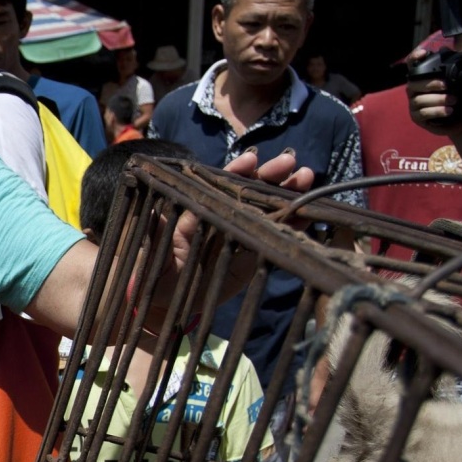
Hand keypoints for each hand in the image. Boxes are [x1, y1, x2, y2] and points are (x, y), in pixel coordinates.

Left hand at [164, 149, 314, 305]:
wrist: (166, 301)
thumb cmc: (155, 272)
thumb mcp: (151, 252)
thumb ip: (155, 233)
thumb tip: (152, 215)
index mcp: (199, 207)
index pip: (219, 183)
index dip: (236, 170)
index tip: (250, 160)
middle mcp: (223, 215)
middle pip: (249, 189)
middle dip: (269, 174)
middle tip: (289, 161)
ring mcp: (241, 232)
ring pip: (266, 207)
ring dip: (286, 192)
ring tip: (306, 176)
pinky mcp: (253, 253)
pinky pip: (276, 234)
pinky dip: (294, 223)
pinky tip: (310, 213)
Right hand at [403, 49, 461, 135]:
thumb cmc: (458, 98)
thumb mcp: (457, 82)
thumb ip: (450, 69)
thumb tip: (447, 51)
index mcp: (421, 78)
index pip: (412, 65)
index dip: (414, 57)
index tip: (424, 53)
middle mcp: (414, 90)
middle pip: (414, 84)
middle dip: (431, 84)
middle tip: (447, 86)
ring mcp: (413, 104)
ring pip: (420, 100)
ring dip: (438, 99)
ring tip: (454, 101)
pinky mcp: (417, 117)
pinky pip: (423, 113)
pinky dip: (437, 111)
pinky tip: (449, 111)